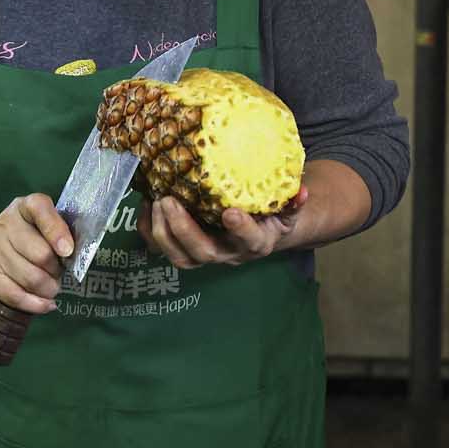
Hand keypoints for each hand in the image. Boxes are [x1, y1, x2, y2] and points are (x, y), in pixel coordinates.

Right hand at [0, 194, 73, 313]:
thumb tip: (72, 256)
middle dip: (56, 270)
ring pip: (30, 277)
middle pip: (40, 253)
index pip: (39, 208)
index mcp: (24, 207)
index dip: (56, 230)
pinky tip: (45, 305)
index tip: (68, 251)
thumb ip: (61, 237)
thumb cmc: (31, 243)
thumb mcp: (45, 232)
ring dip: (48, 289)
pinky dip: (34, 304)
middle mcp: (5, 223)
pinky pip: (14, 294)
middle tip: (59, 274)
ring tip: (52, 289)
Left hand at [142, 188, 308, 270]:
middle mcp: (228, 254)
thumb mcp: (286, 208)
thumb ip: (292, 202)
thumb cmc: (271, 214)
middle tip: (170, 201)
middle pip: (203, 253)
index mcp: (255, 243)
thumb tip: (302, 190)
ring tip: (157, 201)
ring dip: (163, 232)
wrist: (260, 231)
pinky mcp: (184, 250)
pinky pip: (160, 248)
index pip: (251, 242)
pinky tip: (146, 204)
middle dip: (184, 230)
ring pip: (180, 257)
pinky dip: (148, 229)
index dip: (241, 230)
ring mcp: (204, 254)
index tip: (230, 212)